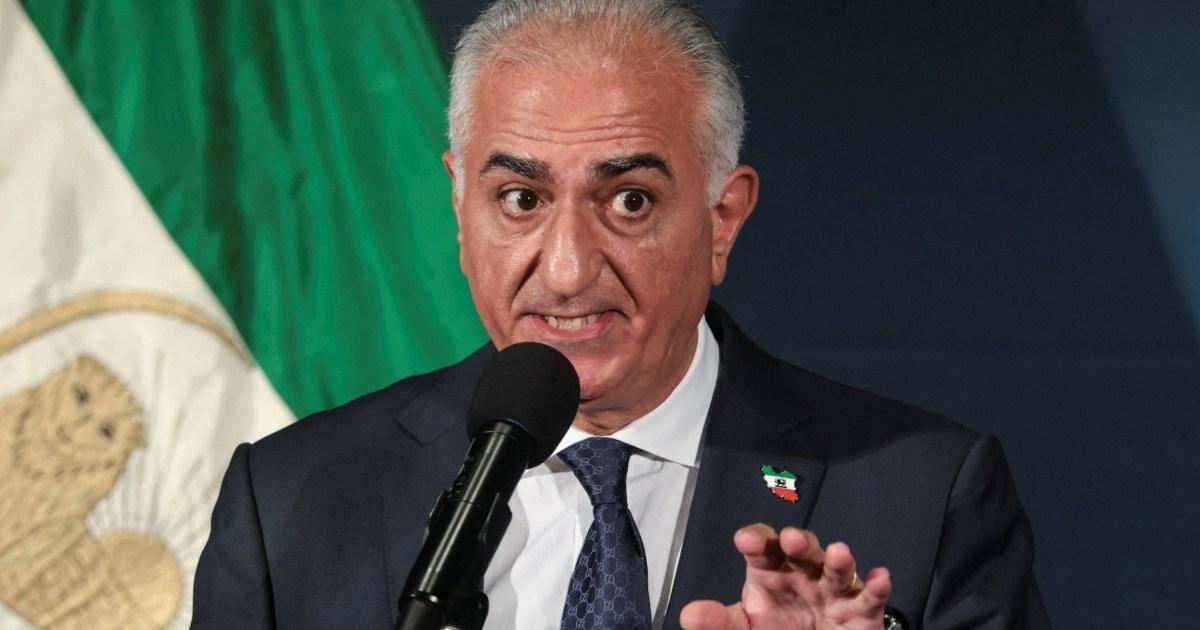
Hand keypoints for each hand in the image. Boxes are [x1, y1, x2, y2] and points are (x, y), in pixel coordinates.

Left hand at [680, 524, 890, 629]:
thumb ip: (718, 623)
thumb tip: (689, 614)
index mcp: (769, 571)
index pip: (762, 547)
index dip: (756, 539)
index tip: (748, 541)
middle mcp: (802, 573)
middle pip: (802, 550)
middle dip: (799, 543)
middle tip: (792, 540)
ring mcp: (833, 590)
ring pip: (836, 569)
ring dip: (838, 559)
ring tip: (839, 553)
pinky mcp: (861, 612)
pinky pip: (869, 597)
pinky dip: (876, 586)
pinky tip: (880, 577)